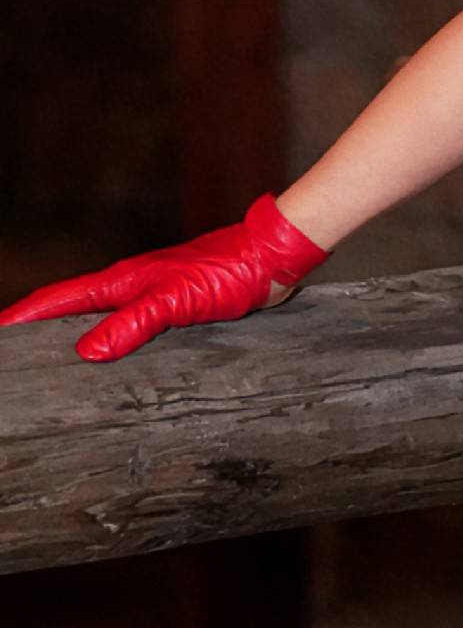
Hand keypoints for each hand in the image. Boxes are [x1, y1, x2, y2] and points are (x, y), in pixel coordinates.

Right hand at [0, 194, 328, 361]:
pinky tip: (115, 364)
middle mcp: (131, 287)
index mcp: (121, 282)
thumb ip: (132, 324)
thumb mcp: (176, 301)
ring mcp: (151, 296)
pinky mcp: (174, 307)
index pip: (57, 301)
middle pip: (71, 311)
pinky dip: (113, 344)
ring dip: (74, 339)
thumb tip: (86, 353)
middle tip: (15, 360)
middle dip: (39, 331)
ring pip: (100, 320)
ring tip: (51, 368)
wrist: (272, 259)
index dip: (23, 318)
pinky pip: (130, 328)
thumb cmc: (229, 271)